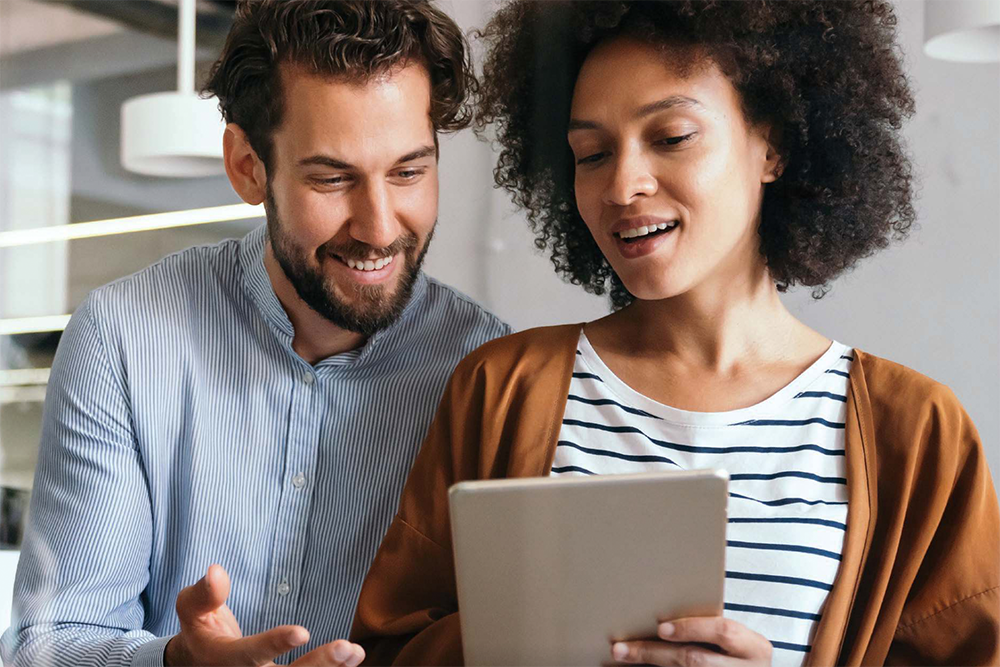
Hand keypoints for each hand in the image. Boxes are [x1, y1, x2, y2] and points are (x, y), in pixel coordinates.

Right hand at [165, 564, 364, 666]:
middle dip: (316, 666)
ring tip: (355, 651)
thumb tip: (216, 571)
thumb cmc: (200, 629)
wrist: (196, 664)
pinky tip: (353, 660)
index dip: (273, 644)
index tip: (302, 631)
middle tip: (346, 647)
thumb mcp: (191, 609)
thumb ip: (204, 594)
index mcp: (222, 659)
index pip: (248, 655)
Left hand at [611, 616, 771, 665]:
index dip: (692, 628)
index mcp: (754, 647)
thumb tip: (661, 610)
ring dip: (649, 663)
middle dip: (655, 652)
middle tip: (622, 648)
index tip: (661, 627)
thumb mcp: (737, 638)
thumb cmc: (739, 650)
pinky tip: (637, 665)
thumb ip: (712, 625)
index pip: (723, 632)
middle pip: (695, 660)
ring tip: (623, 655)